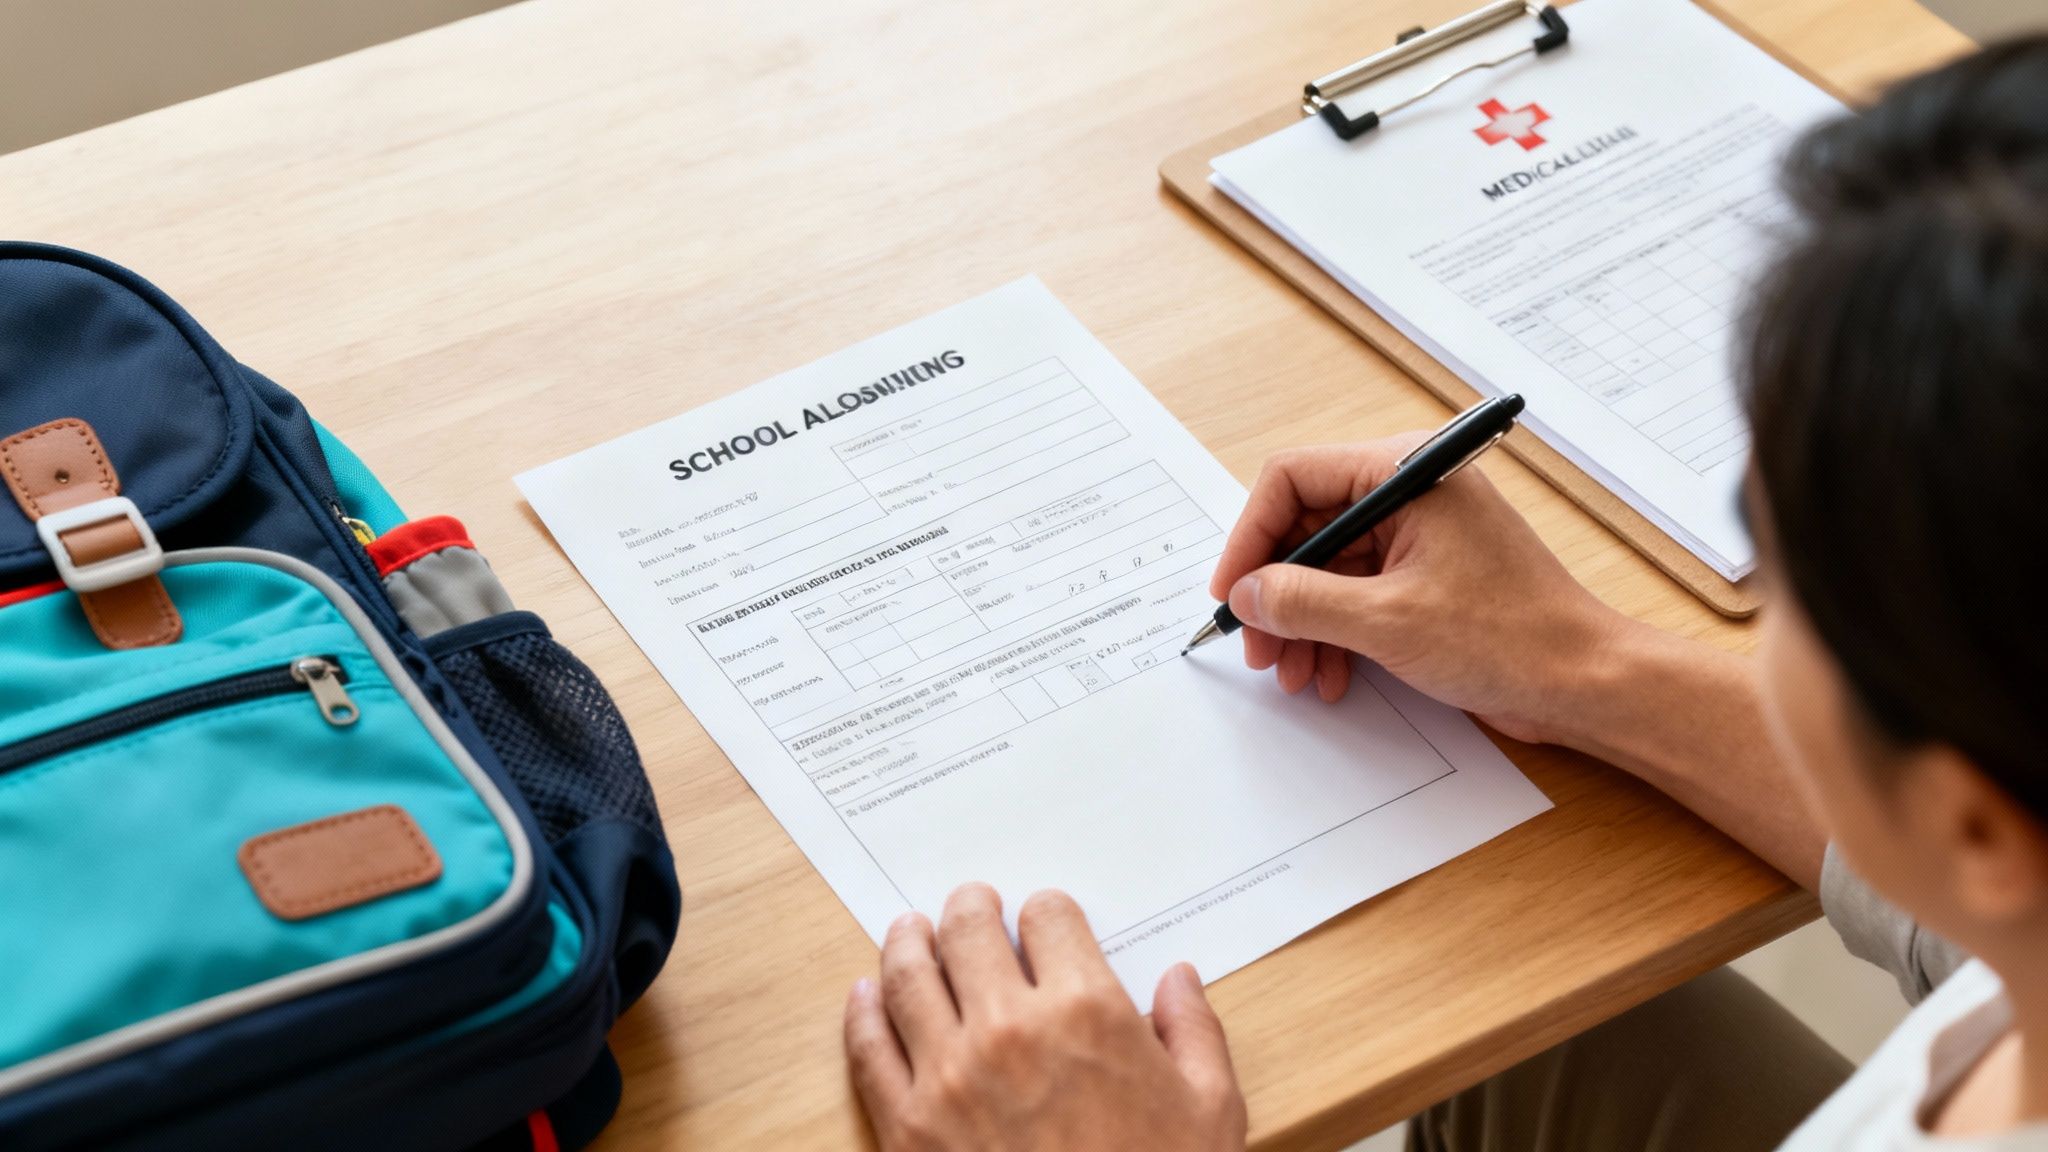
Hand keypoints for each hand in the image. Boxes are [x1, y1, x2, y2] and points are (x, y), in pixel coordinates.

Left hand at [843, 884, 1246, 1151]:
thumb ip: (1194, 1033)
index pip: (1049, 919)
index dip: (1048, 914)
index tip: (1044, 921)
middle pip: (969, 931)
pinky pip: (871, 1049)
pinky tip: (866, 996)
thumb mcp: (1211, 1111)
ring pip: (910, 976)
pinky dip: (863, 1012)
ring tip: (909, 929)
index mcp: (1088, 1012)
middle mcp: (1011, 1028)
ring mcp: (949, 1076)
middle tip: (971, 904)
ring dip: (908, 941)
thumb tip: (1180, 979)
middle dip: (972, 908)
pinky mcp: (906, 1127)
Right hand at [1209, 436, 1636, 744]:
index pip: (1294, 478)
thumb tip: (1249, 593)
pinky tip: (1329, 675)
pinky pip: (1355, 594)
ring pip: (1326, 568)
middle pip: (1306, 527)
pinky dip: (1333, 633)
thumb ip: (1303, 601)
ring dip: (1300, 623)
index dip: (1251, 536)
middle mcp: (1410, 493)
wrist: (1583, 682)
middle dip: (1276, 592)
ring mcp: (1418, 536)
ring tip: (1292, 673)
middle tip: (1257, 646)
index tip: (1233, 591)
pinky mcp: (1425, 577)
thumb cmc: (1512, 637)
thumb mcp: (1387, 620)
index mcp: (1406, 472)